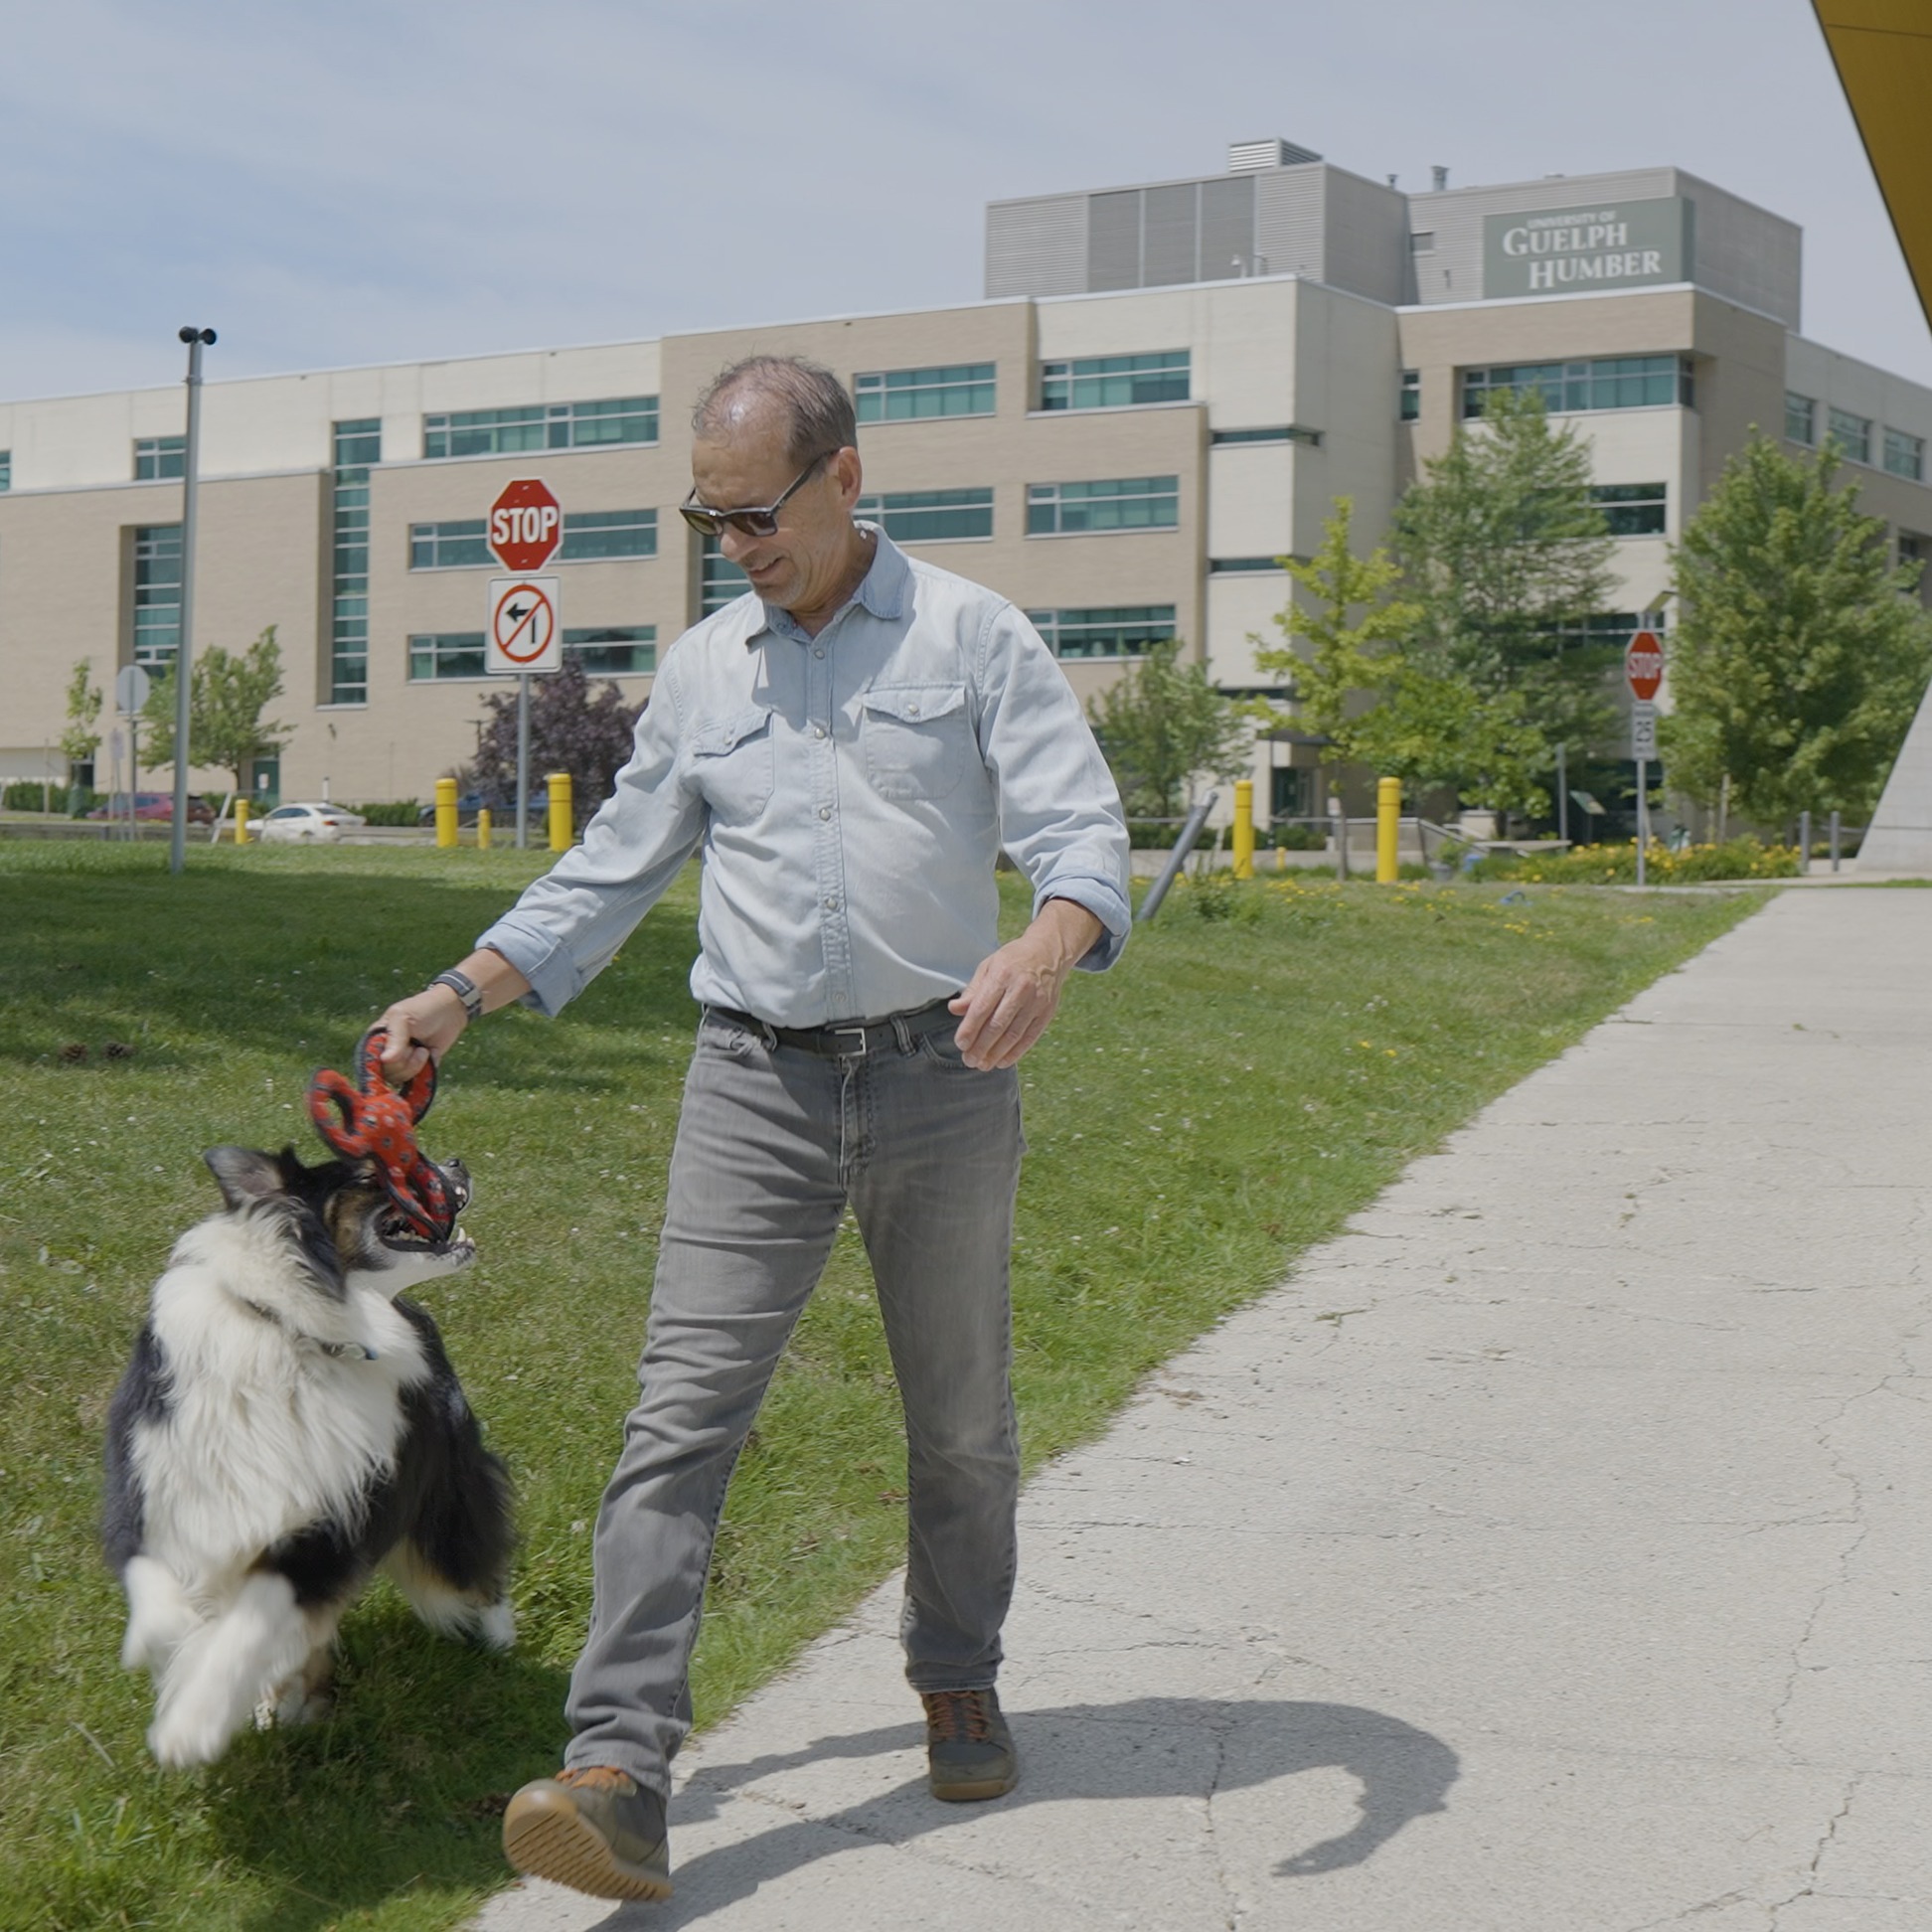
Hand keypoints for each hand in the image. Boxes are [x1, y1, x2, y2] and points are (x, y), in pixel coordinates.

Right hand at [374, 986, 466, 1083]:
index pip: (369, 1060)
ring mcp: (402, 1062)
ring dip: (415, 1066)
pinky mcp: (418, 1069)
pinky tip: (429, 1055)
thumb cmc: (423, 1009)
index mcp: (376, 1039)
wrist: (451, 1011)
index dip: (383, 1062)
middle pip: (386, 1073)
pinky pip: (416, 1081)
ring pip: (400, 1079)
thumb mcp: (403, 1017)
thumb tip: (385, 1060)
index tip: (396, 1055)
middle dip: (403, 1062)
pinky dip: (424, 1071)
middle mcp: (386, 1053)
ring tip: (423, 1049)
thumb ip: (394, 1038)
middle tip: (415, 1045)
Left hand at [949, 900, 1102, 1070]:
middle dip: (981, 1046)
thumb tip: (954, 1009)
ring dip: (996, 1053)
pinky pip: (1030, 1037)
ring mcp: (1037, 1001)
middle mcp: (1021, 988)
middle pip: (998, 1025)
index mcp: (1002, 974)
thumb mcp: (988, 967)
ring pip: (1014, 1035)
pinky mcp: (1047, 1012)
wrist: (1048, 953)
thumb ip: (972, 991)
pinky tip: (1002, 1061)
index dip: (969, 1029)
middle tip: (969, 1060)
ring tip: (982, 1065)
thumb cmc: (1012, 961)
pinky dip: (1015, 1053)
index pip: (982, 1007)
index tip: (960, 1044)